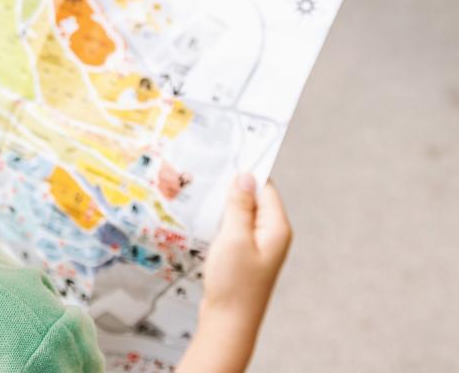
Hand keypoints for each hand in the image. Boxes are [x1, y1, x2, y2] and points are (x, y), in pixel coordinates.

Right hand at [178, 174, 291, 371]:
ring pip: (241, 213)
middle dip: (232, 187)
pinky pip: (234, 228)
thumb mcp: (234, 238)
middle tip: (207, 172)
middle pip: (253, 198)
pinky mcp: (243, 256)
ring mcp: (257, 246)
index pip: (265, 187)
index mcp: (276, 227)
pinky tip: (203, 217)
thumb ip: (240, 205)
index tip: (225, 155)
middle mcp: (271, 234)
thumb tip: (246, 176)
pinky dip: (220, 221)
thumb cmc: (234, 282)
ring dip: (224, 204)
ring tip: (201, 192)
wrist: (228, 323)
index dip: (246, 171)